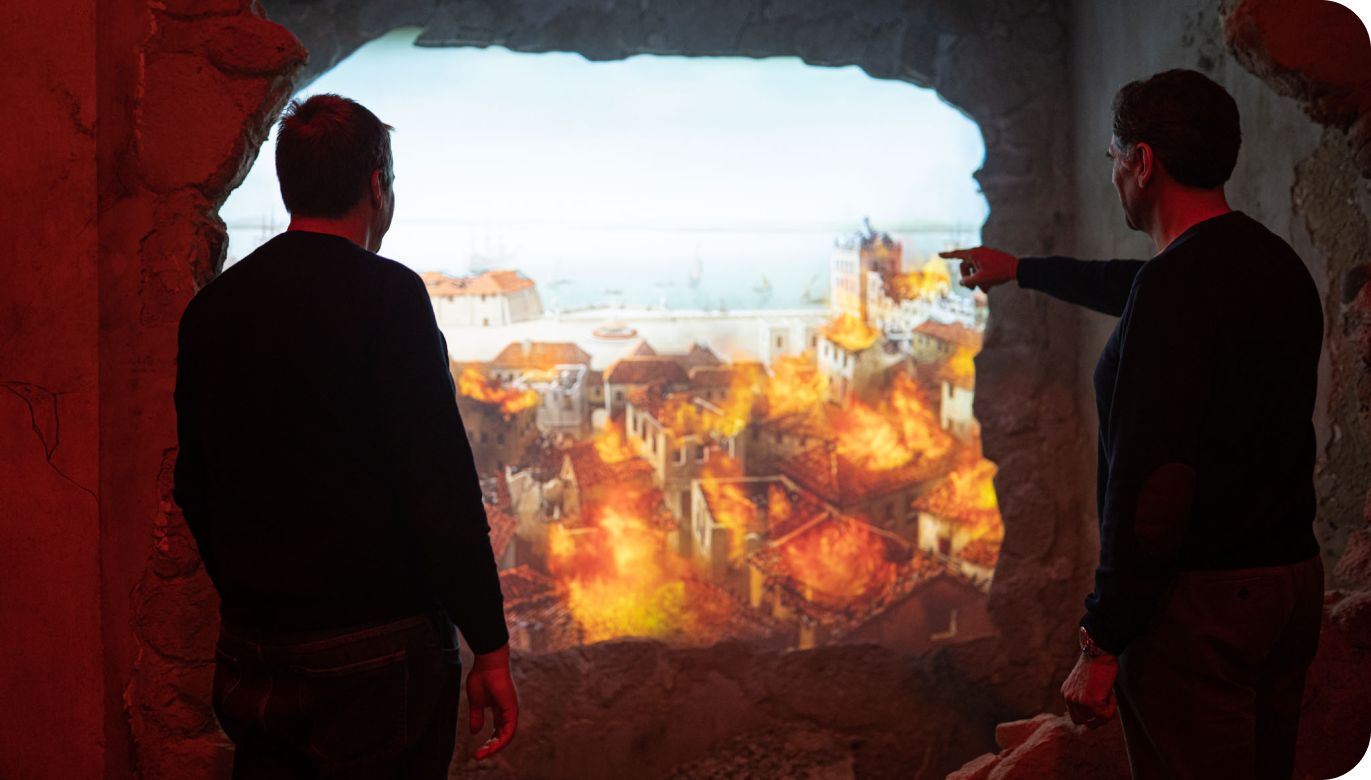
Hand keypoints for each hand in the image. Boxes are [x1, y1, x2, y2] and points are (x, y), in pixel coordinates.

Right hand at [467, 643, 517, 758]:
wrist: (488, 663)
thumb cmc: (482, 677)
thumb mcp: (476, 702)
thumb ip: (476, 716)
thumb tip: (475, 732)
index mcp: (500, 709)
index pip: (497, 731)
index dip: (489, 742)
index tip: (477, 752)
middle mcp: (507, 712)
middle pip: (502, 735)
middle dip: (491, 747)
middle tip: (478, 756)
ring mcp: (511, 711)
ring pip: (507, 735)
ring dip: (496, 747)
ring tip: (483, 754)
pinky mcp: (512, 709)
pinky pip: (509, 730)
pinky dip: (502, 740)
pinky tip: (493, 747)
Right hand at [940, 247, 1019, 290]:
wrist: (1016, 269)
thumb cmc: (999, 272)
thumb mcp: (981, 279)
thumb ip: (968, 281)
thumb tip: (961, 282)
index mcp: (974, 253)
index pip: (957, 254)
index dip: (947, 255)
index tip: (938, 254)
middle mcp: (978, 252)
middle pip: (966, 266)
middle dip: (967, 278)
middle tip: (971, 289)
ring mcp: (985, 255)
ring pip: (974, 269)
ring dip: (976, 280)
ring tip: (984, 290)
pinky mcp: (991, 259)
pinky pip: (982, 269)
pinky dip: (983, 278)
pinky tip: (988, 288)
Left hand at [1061, 650, 1117, 728]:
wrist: (1099, 652)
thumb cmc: (1097, 664)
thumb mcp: (1085, 683)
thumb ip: (1085, 696)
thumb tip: (1096, 713)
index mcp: (1067, 693)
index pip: (1077, 716)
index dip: (1092, 713)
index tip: (1101, 701)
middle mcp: (1069, 699)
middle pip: (1086, 722)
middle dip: (1099, 717)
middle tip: (1107, 702)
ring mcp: (1079, 702)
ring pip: (1096, 722)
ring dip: (1107, 712)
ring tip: (1108, 695)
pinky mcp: (1091, 703)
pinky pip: (1106, 715)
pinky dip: (1112, 707)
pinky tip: (1110, 692)